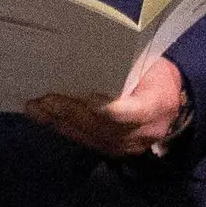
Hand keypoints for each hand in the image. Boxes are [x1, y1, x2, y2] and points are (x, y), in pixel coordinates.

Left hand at [28, 55, 185, 158]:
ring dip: (59, 122)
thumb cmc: (156, 77)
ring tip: (35, 108)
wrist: (170, 105)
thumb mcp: (150, 66)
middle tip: (47, 99)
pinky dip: (62, 128)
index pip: (133, 112)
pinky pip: (84, 140)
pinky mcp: (112, 150)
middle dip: (73, 113)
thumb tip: (88, 55)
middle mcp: (143, 132)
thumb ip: (125, 68)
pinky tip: (41, 116)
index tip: (89, 99)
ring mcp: (126, 146)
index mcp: (157, 106)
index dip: (110, 110)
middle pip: (103, 126)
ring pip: (89, 136)